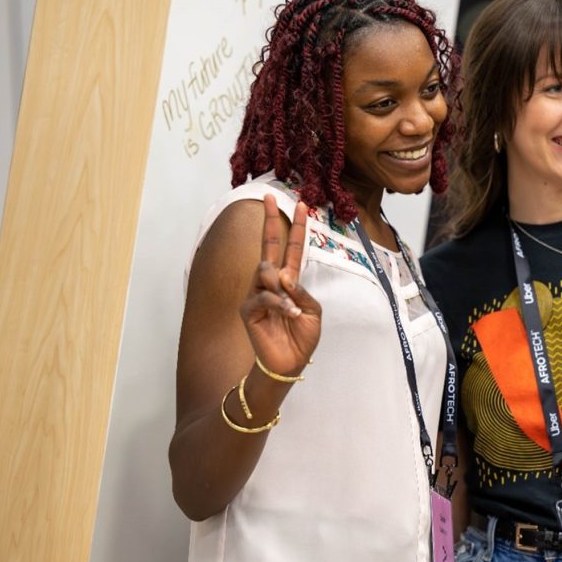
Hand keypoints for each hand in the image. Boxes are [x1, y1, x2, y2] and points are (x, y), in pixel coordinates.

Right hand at [239, 194, 321, 375]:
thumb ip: (303, 292)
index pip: (292, 248)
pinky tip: (288, 315)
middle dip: (270, 221)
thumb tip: (284, 277)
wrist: (289, 364)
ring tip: (291, 308)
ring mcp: (258, 294)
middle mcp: (272, 283)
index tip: (301, 205)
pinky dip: (279, 304)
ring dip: (282, 288)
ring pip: (265, 272)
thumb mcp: (313, 313)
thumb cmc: (301, 339)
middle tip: (269, 197)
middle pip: (269, 246)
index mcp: (290, 281)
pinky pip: (263, 296)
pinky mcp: (249, 309)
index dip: (296, 227)